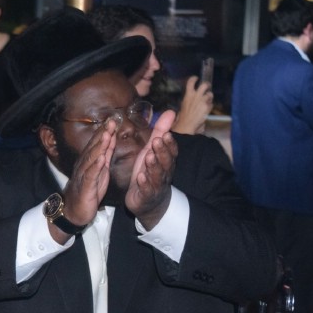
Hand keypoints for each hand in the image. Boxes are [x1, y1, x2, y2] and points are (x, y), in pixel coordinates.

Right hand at [57, 118, 119, 238]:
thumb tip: (110, 140)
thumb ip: (104, 156)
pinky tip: (101, 159)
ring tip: (107, 135)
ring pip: (91, 158)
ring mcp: (83, 175)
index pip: (97, 144)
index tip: (113, 120)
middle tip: (111, 122)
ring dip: (99, 146)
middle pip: (94, 147)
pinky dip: (96, 166)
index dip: (104, 132)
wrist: (74, 212)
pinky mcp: (85, 187)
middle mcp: (84, 166)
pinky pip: (90, 175)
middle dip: (103, 134)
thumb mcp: (100, 171)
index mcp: (89, 162)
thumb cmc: (88, 191)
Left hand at [125, 110, 178, 228]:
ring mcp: (156, 185)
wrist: (148, 201)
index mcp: (166, 162)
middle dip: (162, 152)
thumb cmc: (150, 171)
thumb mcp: (153, 150)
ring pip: (157, 175)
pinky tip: (141, 177)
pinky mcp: (146, 196)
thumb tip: (170, 111)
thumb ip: (160, 132)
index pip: (171, 152)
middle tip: (157, 141)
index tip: (166, 134)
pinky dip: (144, 184)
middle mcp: (164, 173)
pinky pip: (147, 190)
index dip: (169, 144)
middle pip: (166, 162)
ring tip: (149, 157)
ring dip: (153, 166)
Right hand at [172, 76, 212, 133]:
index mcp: (188, 95)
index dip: (194, 78)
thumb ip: (189, 99)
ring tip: (207, 100)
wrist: (186, 125)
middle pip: (204, 85)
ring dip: (209, 97)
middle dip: (207, 85)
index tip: (196, 78)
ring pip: (210, 94)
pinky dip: (209, 106)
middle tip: (207, 87)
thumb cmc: (183, 117)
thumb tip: (194, 97)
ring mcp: (202, 100)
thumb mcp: (184, 105)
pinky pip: (211, 104)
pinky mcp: (207, 106)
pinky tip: (206, 110)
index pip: (191, 82)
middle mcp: (195, 96)